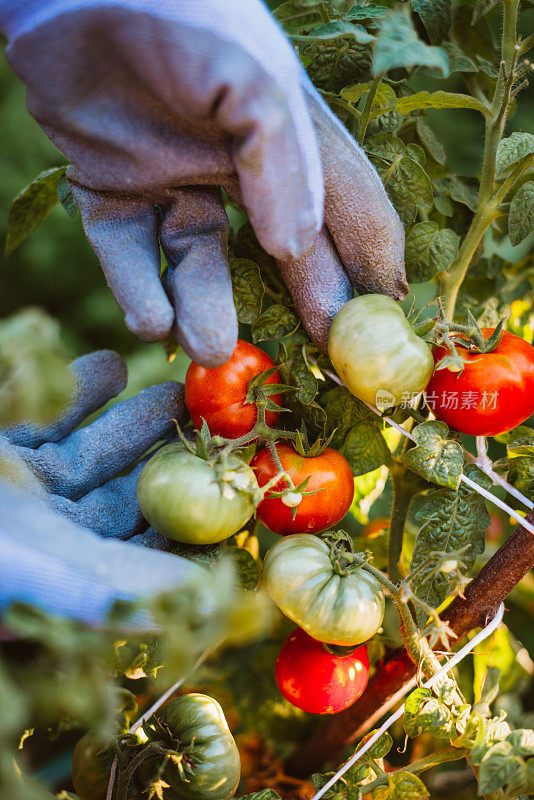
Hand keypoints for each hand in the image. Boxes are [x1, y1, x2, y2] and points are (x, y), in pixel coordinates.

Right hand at [0, 350, 198, 623]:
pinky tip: (111, 365)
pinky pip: (46, 414)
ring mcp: (21, 485)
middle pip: (125, 495)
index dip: (188, 524)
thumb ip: (111, 589)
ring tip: (176, 391)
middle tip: (217, 428)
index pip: (142, 552)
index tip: (235, 488)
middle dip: (170, 460)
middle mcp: (47, 532)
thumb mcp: (26, 574)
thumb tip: (200, 596)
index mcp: (60, 572)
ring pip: (92, 451)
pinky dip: (79, 389)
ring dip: (135, 419)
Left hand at [1, 0, 405, 362]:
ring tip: (212, 348)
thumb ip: (286, 163)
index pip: (345, 209)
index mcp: (288, 135)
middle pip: (282, 252)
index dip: (370, 266)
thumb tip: (298, 248)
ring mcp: (173, 179)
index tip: (385, 325)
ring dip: (207, 310)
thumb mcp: (253, 78)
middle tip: (317, 362)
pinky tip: (152, 320)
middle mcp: (237, 166)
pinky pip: (127, 250)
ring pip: (199, 262)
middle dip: (303, 304)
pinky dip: (139, 288)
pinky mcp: (110, 187)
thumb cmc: (182, 11)